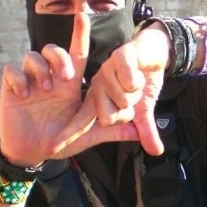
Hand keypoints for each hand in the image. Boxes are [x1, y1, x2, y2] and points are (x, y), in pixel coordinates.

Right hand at [0, 12, 138, 166]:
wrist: (32, 152)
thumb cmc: (61, 140)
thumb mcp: (88, 136)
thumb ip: (112, 131)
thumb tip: (138, 132)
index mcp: (69, 86)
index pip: (76, 54)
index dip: (79, 34)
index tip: (83, 15)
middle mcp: (51, 79)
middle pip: (52, 50)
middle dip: (59, 57)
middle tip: (67, 77)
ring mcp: (30, 82)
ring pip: (32, 56)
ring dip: (40, 69)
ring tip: (44, 90)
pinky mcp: (12, 88)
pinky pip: (11, 70)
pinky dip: (18, 79)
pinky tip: (23, 95)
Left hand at [49, 21, 170, 155]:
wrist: (156, 54)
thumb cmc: (143, 83)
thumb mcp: (142, 110)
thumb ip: (144, 129)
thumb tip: (156, 152)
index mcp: (98, 99)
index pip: (82, 122)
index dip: (69, 135)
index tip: (50, 149)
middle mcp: (98, 86)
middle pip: (109, 118)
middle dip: (127, 112)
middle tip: (133, 98)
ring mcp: (108, 71)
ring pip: (123, 101)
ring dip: (135, 96)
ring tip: (137, 83)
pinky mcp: (121, 56)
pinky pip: (130, 82)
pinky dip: (139, 81)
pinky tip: (140, 73)